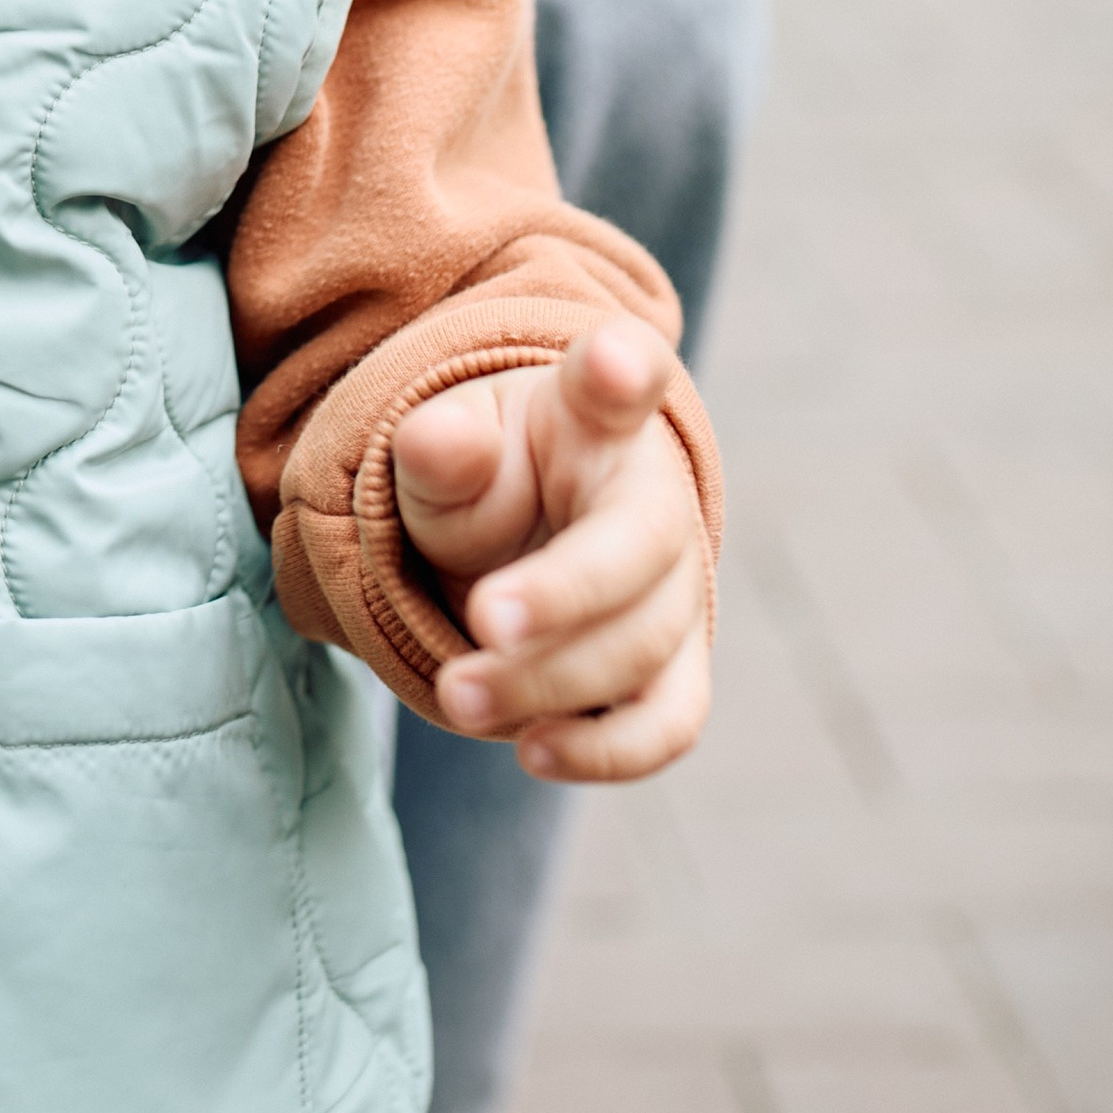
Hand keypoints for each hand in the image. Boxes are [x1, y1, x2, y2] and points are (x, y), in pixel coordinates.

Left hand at [390, 318, 709, 778]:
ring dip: (552, 683)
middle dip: (560, 598)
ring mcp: (677, 591)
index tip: (608, 359)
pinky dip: (608, 750)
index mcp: (596, 419)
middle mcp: (657, 501)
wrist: (520, 536)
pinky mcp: (673, 671)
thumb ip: (439, 449)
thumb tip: (435, 442)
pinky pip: (667, 723)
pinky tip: (533, 753)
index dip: (618, 369)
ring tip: (458, 696)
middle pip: (636, 552)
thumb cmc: (487, 476)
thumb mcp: (446, 447)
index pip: (621, 378)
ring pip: (644, 648)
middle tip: (478, 624)